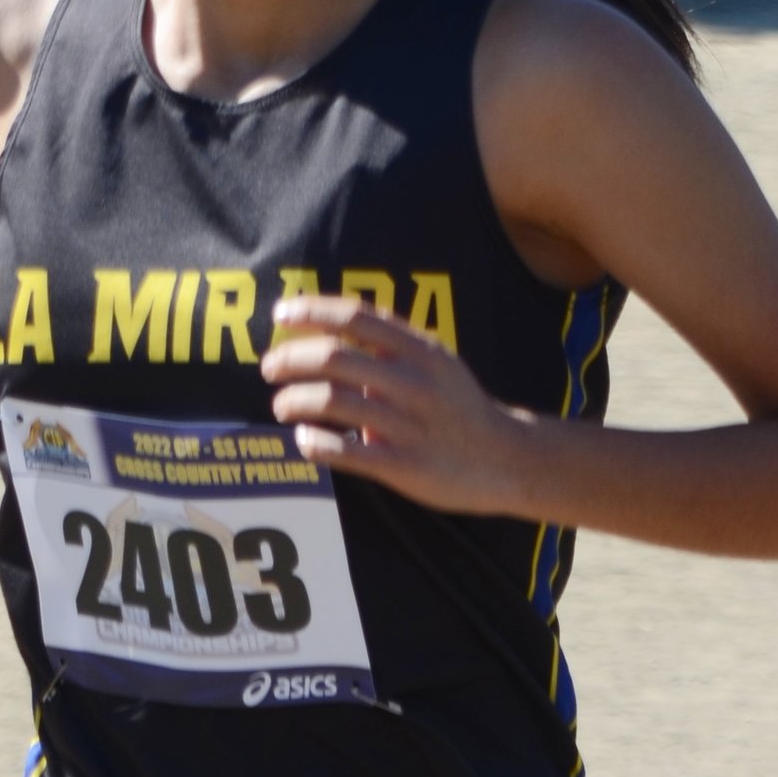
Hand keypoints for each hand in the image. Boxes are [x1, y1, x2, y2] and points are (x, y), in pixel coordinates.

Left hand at [260, 294, 528, 515]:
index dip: (312, 311)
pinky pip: (346, 451)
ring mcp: (409, 424)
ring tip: (281, 406)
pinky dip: (315, 442)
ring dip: (293, 401)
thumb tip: (330, 330)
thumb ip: (392, 345)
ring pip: (332, 402)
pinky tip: (304, 439)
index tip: (280, 315)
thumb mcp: (436, 362)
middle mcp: (414, 382)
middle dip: (290, 359)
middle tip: (270, 368)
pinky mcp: (404, 465)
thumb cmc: (459, 408)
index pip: (356, 316)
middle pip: (334, 358)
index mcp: (420, 350)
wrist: (507, 460)